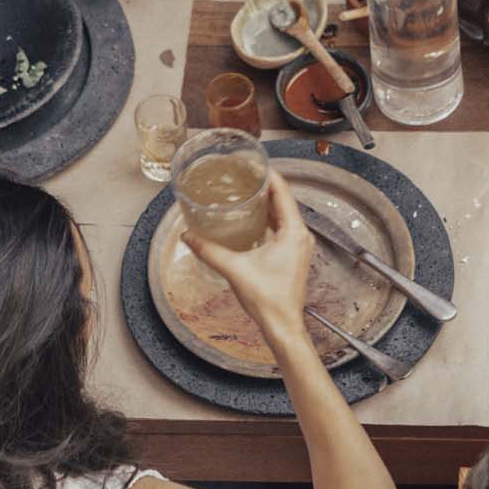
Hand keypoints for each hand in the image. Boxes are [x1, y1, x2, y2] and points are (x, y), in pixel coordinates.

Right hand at [182, 171, 313, 341]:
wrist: (282, 325)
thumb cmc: (268, 300)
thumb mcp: (234, 269)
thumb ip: (209, 250)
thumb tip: (188, 236)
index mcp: (293, 231)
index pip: (282, 191)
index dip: (268, 174)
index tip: (252, 163)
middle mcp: (301, 235)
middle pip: (283, 200)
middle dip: (264, 186)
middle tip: (243, 174)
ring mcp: (299, 245)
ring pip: (283, 214)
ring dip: (267, 202)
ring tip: (246, 191)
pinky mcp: (293, 255)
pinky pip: (282, 227)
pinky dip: (269, 218)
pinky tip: (253, 217)